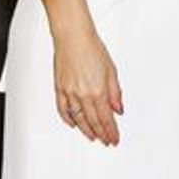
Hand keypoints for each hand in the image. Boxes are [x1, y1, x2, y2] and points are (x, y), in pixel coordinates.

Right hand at [55, 28, 122, 144]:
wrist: (73, 37)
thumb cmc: (92, 49)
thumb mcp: (112, 71)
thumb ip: (115, 93)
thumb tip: (118, 109)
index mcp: (98, 91)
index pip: (106, 118)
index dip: (111, 131)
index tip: (114, 139)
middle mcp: (83, 94)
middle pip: (93, 121)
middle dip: (101, 134)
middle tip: (106, 141)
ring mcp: (70, 93)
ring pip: (78, 118)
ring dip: (86, 130)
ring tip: (93, 137)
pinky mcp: (59, 88)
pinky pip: (63, 109)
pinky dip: (68, 119)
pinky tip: (73, 124)